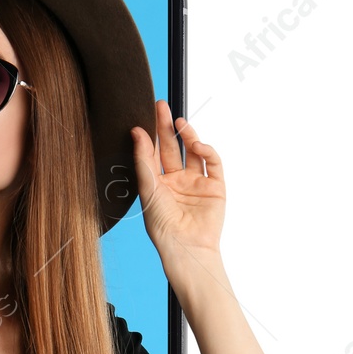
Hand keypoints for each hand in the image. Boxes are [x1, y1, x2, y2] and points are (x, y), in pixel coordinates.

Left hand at [130, 100, 225, 258]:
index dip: (151, 135)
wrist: (186, 246)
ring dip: (188, 135)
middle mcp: (177, 182)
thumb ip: (143, 159)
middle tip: (161, 106)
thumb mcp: (147, 188)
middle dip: (167, 127)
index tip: (145, 115)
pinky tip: (197, 144)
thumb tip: (137, 132)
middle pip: (172, 148)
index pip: (154, 153)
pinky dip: (206, 150)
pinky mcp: (215, 187)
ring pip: (193, 152)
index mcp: (158, 184)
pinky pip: (212, 163)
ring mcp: (197, 183)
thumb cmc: (162, 224)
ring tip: (179, 122)